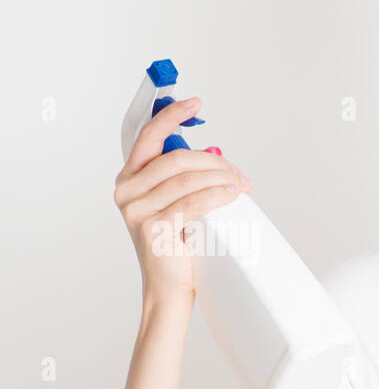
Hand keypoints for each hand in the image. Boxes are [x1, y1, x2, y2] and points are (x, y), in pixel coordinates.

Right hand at [114, 95, 252, 303]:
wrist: (169, 287)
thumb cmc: (177, 245)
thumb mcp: (176, 204)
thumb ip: (185, 179)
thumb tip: (220, 159)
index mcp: (130, 178)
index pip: (149, 137)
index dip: (171, 115)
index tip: (194, 102)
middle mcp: (126, 190)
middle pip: (176, 158)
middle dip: (214, 161)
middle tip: (238, 171)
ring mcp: (136, 210)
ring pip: (187, 180)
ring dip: (221, 178)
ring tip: (241, 184)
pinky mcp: (153, 228)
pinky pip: (193, 203)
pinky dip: (218, 195)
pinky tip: (233, 193)